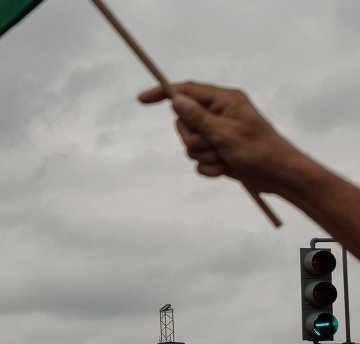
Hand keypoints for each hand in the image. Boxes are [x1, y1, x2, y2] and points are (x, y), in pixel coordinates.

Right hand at [138, 82, 305, 194]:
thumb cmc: (260, 150)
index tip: (142, 99)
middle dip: (194, 139)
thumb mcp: (226, 133)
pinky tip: (226, 167)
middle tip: (214, 145)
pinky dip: (209, 167)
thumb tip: (177, 100)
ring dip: (204, 156)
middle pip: (183, 123)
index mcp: (225, 101)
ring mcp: (217, 133)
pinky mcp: (216, 151)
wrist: (278, 176)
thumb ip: (199, 117)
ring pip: (189, 144)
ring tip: (225, 158)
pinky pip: (197, 160)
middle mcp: (219, 114)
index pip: (188, 91)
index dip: (164, 93)